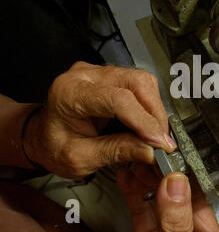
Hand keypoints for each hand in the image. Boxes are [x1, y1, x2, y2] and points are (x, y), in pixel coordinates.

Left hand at [23, 62, 176, 177]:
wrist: (44, 136)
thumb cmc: (54, 146)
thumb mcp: (80, 158)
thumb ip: (116, 152)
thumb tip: (149, 151)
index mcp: (70, 93)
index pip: (117, 99)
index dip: (143, 121)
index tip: (158, 142)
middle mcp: (86, 76)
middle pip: (136, 83)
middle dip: (155, 114)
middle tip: (162, 140)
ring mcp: (100, 73)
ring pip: (143, 81)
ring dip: (155, 109)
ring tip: (156, 134)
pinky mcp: (112, 77)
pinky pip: (141, 84)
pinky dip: (151, 105)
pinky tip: (149, 123)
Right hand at [117, 164, 218, 231]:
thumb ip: (177, 219)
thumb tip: (176, 183)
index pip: (199, 194)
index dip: (184, 172)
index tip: (170, 155)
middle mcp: (187, 229)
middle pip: (175, 190)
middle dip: (160, 168)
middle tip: (149, 151)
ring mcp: (166, 230)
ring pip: (156, 197)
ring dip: (144, 175)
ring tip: (136, 157)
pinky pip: (141, 210)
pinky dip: (133, 192)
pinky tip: (127, 176)